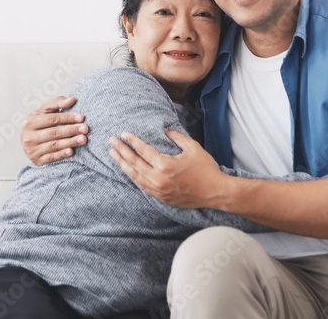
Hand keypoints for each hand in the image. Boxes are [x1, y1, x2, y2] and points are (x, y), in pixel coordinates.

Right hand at [21, 96, 88, 165]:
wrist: (28, 140)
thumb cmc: (40, 123)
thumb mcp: (45, 111)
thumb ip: (58, 103)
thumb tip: (72, 100)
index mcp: (30, 121)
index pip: (52, 119)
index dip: (68, 118)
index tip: (81, 117)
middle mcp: (29, 136)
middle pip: (54, 132)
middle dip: (71, 130)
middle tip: (85, 128)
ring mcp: (32, 150)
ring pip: (54, 145)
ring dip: (70, 142)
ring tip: (83, 139)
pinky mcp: (36, 160)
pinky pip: (51, 157)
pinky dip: (62, 154)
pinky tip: (71, 151)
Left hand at [109, 129, 225, 208]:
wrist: (215, 193)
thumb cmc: (206, 168)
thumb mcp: (192, 147)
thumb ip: (176, 137)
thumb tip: (164, 130)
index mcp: (165, 165)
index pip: (143, 151)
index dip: (132, 141)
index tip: (123, 134)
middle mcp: (158, 179)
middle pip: (134, 163)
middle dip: (121, 151)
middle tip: (111, 141)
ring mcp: (158, 190)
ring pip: (135, 176)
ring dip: (123, 164)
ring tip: (113, 155)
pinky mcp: (161, 198)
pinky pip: (142, 186)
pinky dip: (133, 177)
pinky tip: (127, 170)